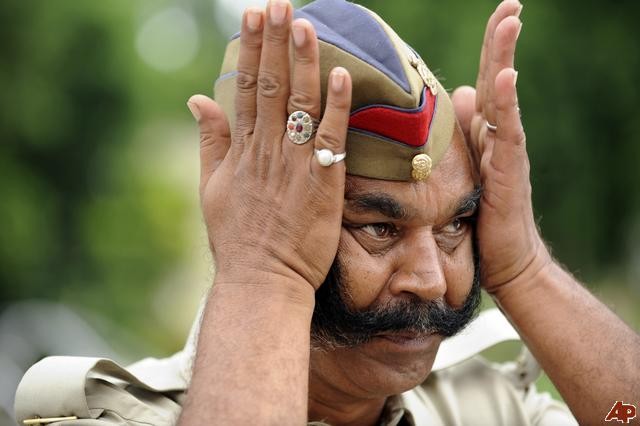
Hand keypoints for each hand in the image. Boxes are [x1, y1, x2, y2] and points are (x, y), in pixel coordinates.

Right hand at [187, 2, 351, 290]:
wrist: (261, 280)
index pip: (246, 89)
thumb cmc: (238, 239)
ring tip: (304, 24)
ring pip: (300, 104)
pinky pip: (331, 138)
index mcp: (241, 151)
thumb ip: (210, 141)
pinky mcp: (323, 183)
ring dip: (303, 62)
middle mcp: (267, 151)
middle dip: (274, 42)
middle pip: (272, 87)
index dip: (251, 50)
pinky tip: (341, 75)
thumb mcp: (211, 188)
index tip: (252, 17)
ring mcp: (296, 166)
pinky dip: (336, 106)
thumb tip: (198, 99)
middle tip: (277, 4)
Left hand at [451, 1, 550, 293]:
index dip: (490, 48)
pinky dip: (505, 104)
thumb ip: (464, 132)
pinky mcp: (508, 171)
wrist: (503, 258)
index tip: (498, 13)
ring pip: (505, 98)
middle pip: (498, 79)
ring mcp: (505, 151)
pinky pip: (506, 132)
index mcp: (482, 133)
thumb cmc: (481, 217)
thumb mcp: (465, 169)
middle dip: (502, 41)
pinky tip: (504, 78)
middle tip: (510, 4)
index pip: (484, 81)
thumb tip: (461, 96)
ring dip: (505, 59)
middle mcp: (497, 136)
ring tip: (510, 23)